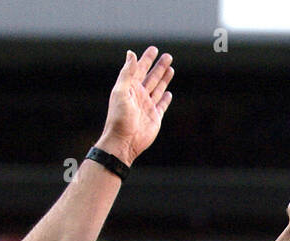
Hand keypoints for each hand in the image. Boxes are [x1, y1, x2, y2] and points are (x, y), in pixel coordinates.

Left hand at [95, 46, 173, 166]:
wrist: (124, 142)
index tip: (154, 49)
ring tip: (171, 68)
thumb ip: (127, 73)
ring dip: (164, 78)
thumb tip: (131, 53)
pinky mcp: (154, 117)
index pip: (139, 69)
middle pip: (151, 77)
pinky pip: (161, 105)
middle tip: (168, 56)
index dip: (146, 59)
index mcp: (129, 88)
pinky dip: (165, 98)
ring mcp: (147, 106)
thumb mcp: (121, 92)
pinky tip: (168, 93)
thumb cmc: (119, 118)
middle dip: (159, 66)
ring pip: (158, 88)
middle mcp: (138, 95)